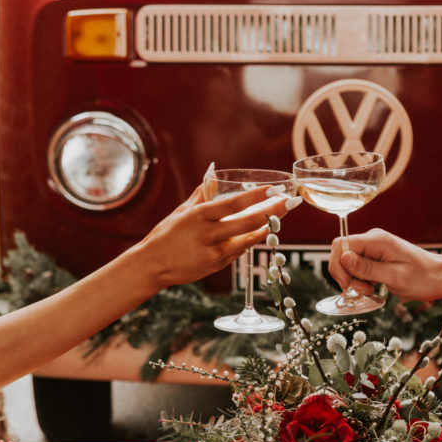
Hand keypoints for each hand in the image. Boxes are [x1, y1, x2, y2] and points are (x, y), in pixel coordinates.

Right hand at [134, 181, 297, 289]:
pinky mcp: (216, 266)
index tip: (273, 189)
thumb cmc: (166, 234)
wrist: (152, 265)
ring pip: (249, 240)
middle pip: (249, 222)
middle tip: (290, 203)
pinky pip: (238, 252)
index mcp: (200, 216)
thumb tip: (214, 175)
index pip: (234, 203)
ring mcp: (214, 253)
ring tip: (279, 218)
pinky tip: (258, 233)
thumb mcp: (182, 211)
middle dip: (273, 212)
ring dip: (266, 228)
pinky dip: (249, 242)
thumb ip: (203, 194)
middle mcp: (209, 234)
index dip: (257, 196)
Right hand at [329, 228, 441, 300]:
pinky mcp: (375, 255)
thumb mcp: (394, 277)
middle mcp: (373, 239)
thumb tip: (344, 257)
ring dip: (354, 279)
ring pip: (348, 262)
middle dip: (346, 275)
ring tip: (372, 289)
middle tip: (363, 290)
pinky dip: (360, 278)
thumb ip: (367, 268)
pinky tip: (373, 286)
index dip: (338, 266)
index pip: (342, 245)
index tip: (348, 285)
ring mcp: (374, 247)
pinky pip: (357, 266)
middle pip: (342, 253)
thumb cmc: (423, 278)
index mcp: (377, 240)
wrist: (439, 277)